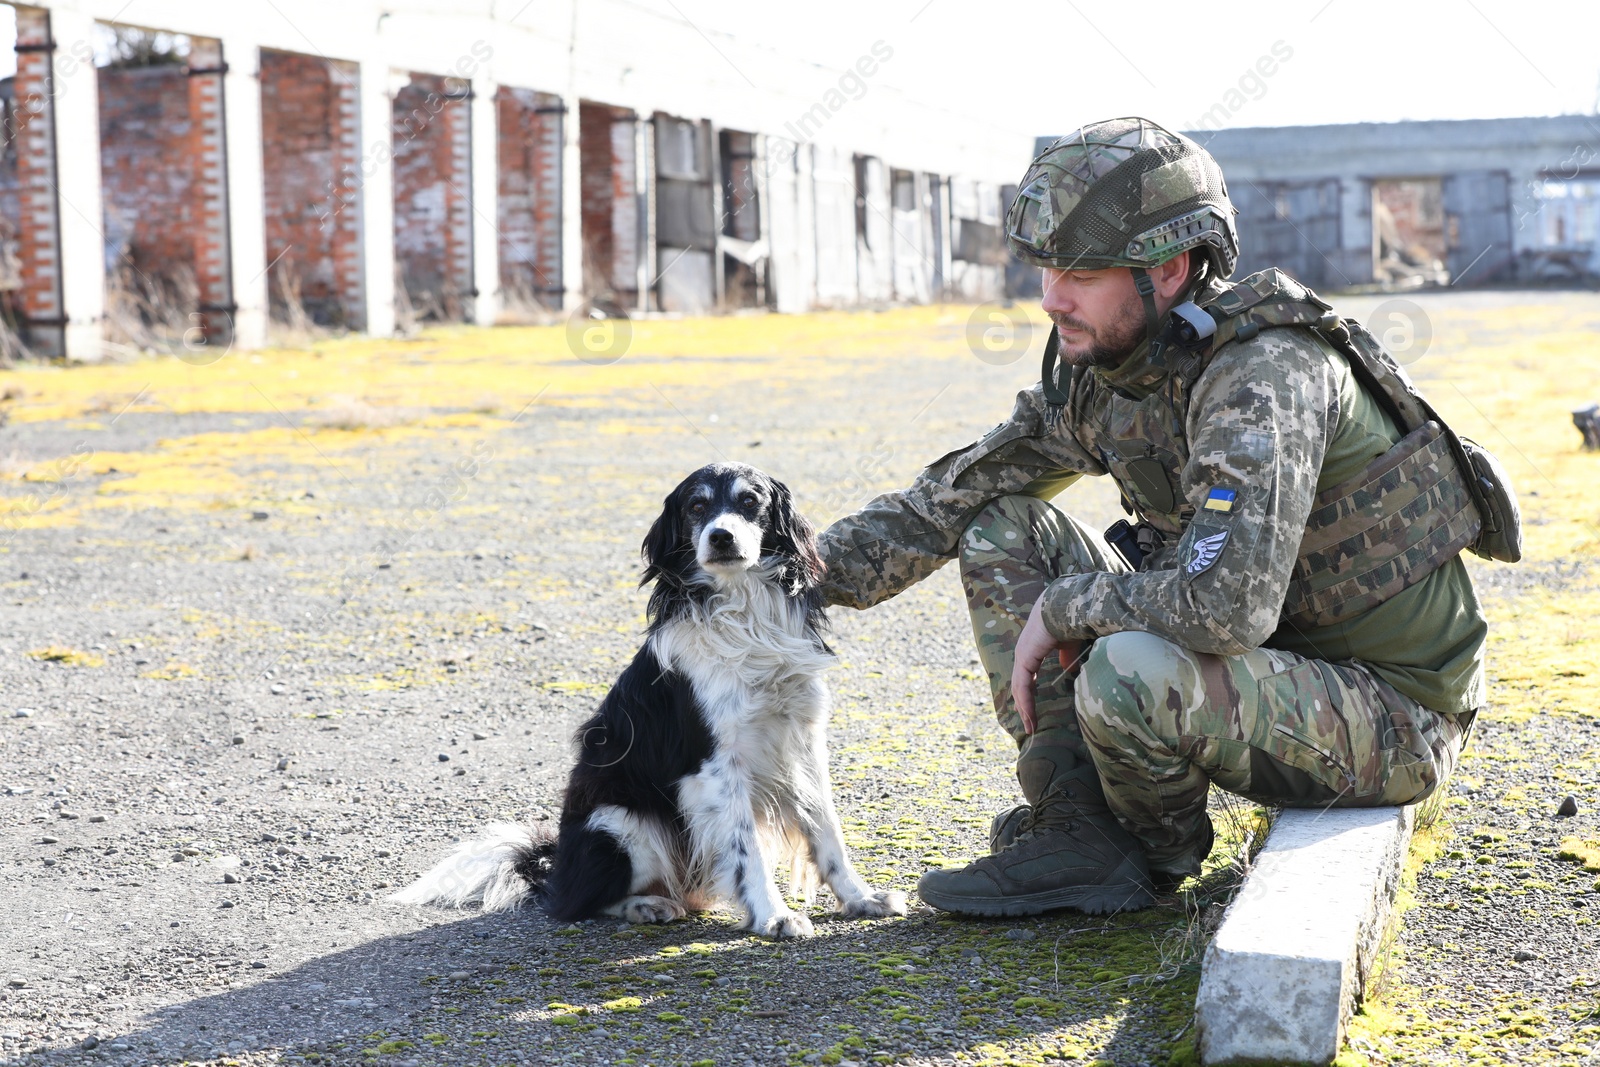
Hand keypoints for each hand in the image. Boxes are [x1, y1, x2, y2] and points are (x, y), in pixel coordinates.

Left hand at [1011, 599, 1083, 733]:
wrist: (1066, 606)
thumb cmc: (1070, 621)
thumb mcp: (1069, 644)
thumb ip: (1066, 657)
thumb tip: (1069, 671)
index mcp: (1032, 649)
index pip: (1026, 677)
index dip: (1029, 695)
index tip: (1034, 713)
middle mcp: (1023, 653)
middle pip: (1020, 686)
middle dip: (1024, 707)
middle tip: (1030, 726)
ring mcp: (1022, 656)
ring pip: (1019, 689)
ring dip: (1025, 709)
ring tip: (1030, 727)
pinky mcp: (1025, 659)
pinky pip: (1023, 686)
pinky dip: (1026, 703)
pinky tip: (1029, 716)